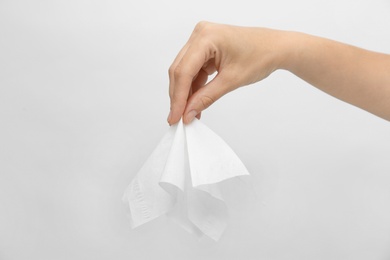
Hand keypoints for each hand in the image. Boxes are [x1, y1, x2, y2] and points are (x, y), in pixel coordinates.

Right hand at [167, 22, 288, 124]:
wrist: (276, 48)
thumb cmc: (261, 56)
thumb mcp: (232, 80)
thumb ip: (206, 97)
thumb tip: (188, 113)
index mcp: (206, 37)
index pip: (184, 71)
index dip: (178, 97)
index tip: (175, 117)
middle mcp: (200, 34)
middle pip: (180, 70)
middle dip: (179, 96)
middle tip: (178, 118)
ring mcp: (201, 40)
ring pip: (184, 71)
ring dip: (185, 93)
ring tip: (188, 113)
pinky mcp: (204, 48)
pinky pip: (193, 69)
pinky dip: (194, 86)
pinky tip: (195, 102)